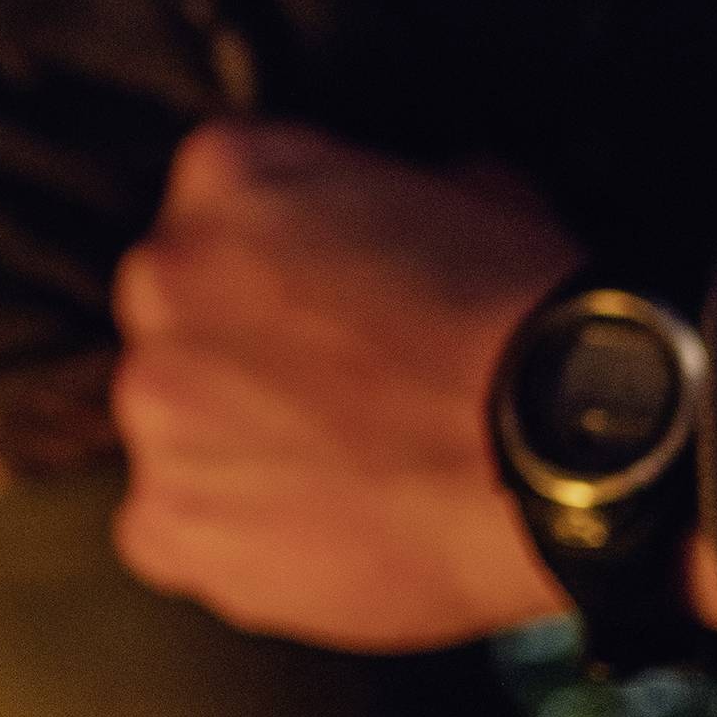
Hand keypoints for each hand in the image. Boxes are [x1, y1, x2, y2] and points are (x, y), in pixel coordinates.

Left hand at [110, 120, 584, 648]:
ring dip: (238, 446)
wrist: (563, 461)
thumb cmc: (532, 322)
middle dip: (246, 353)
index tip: (345, 306)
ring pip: (177, 424)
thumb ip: (388, 189)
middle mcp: (161, 278)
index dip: (292, 266)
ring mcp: (153, 402)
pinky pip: (172, 528)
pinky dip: (234, 541)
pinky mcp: (165, 519)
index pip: (224, 208)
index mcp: (224, 176)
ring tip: (349, 477)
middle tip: (344, 397)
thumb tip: (410, 201)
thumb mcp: (472, 191)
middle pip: (182, 316)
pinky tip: (321, 536)